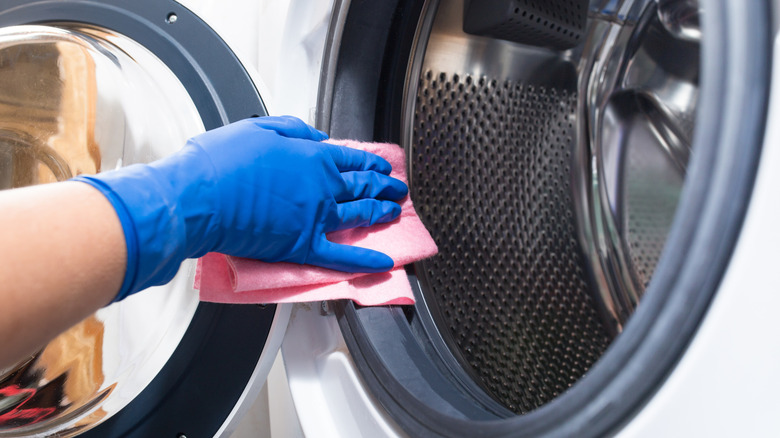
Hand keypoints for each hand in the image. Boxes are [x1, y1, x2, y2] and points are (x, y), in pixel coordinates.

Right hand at [73, 116, 407, 300]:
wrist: (198, 197)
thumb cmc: (220, 162)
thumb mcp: (259, 128)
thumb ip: (294, 131)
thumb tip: (318, 137)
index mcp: (311, 156)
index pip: (351, 159)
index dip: (369, 163)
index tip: (381, 166)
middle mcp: (321, 186)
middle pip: (362, 185)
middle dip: (383, 186)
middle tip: (397, 188)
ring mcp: (315, 217)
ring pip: (358, 215)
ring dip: (381, 213)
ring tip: (395, 212)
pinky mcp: (302, 246)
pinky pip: (341, 257)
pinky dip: (365, 262)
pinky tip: (384, 264)